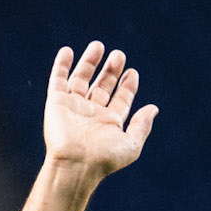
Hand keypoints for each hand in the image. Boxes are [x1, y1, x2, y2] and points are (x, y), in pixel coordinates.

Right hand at [43, 42, 156, 180]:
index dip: (127, 86)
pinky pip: (58, 80)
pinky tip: (67, 51)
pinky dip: (61, 65)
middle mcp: (92, 114)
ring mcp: (74, 107)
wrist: (75, 164)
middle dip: (111, 71)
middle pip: (103, 86)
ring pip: (81, 79)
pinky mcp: (56, 102)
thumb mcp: (131, 145)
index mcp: (109, 123)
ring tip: (98, 45)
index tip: (132, 73)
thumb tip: (154, 108)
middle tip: (119, 55)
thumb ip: (142, 126)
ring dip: (89, 62)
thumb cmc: (104, 159)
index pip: (120, 99)